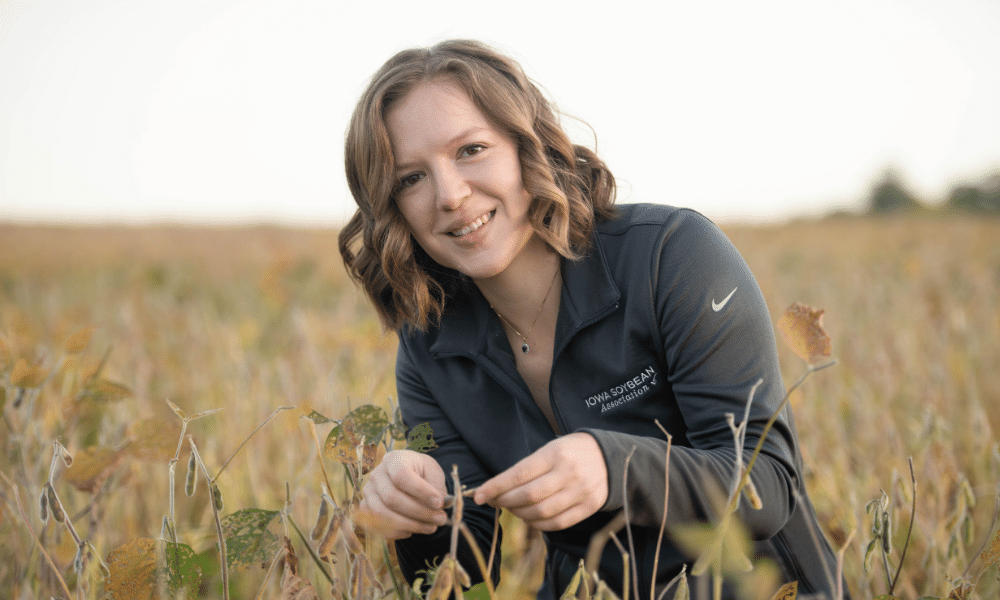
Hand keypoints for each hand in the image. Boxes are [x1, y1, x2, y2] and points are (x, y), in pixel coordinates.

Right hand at [357, 449, 448, 539]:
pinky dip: (396, 532)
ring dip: (409, 525)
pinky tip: (413, 530)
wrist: (409, 477)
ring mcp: (369, 492)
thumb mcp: (433, 473)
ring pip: (382, 514)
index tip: (439, 503)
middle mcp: (377, 474)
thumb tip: (443, 504)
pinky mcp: (365, 508)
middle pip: (392, 498)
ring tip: (430, 527)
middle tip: (440, 519)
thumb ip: (437, 488)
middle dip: (419, 512)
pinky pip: (376, 526)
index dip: (420, 491)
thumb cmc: (422, 473)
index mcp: (393, 459)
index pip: (401, 476)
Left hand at [473, 432, 607, 530]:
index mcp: (555, 453)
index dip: (496, 487)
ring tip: (513, 509)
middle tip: (495, 501)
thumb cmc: (572, 451)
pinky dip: (539, 525)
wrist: (610, 456)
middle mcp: (569, 473)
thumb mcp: (550, 448)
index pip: (519, 473)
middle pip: (528, 496)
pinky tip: (531, 519)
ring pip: (541, 512)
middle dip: (505, 502)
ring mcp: (581, 491)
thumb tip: (498, 488)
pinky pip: (558, 523)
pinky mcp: (589, 506)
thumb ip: (528, 467)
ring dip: (520, 515)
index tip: (479, 495)